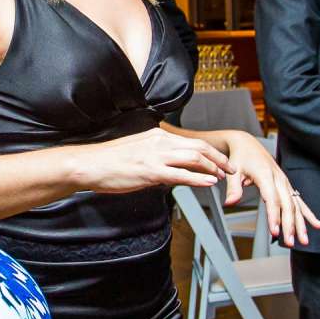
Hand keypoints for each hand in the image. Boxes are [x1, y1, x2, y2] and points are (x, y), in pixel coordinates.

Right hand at [79, 126, 234, 194]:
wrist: (89, 164)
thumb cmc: (108, 160)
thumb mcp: (136, 150)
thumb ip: (154, 154)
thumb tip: (167, 165)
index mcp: (157, 136)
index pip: (190, 140)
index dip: (209, 150)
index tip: (219, 160)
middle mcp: (159, 142)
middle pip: (198, 146)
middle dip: (218, 158)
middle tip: (230, 168)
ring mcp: (155, 156)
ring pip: (194, 158)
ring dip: (212, 167)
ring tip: (223, 176)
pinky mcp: (150, 171)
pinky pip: (181, 174)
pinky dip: (198, 178)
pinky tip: (208, 183)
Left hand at [217, 129, 319, 245]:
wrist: (248, 144)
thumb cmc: (241, 157)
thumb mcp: (234, 171)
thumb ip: (233, 188)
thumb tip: (230, 203)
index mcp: (265, 175)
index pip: (272, 199)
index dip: (274, 216)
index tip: (275, 231)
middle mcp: (278, 179)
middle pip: (287, 205)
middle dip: (289, 225)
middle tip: (289, 242)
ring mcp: (285, 182)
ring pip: (295, 206)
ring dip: (300, 224)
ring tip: (304, 240)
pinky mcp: (287, 186)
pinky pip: (300, 202)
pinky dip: (308, 214)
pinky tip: (317, 225)